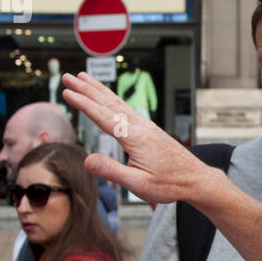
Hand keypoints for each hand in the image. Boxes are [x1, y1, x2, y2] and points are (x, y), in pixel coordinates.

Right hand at [62, 72, 209, 204]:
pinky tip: (106, 96)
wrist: (196, 179)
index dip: (83, 104)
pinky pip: (126, 108)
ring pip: (117, 102)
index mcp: (135, 138)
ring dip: (98, 89)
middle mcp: (140, 126)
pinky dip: (112, 98)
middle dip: (86, 89)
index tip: (66, 92)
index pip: (103, 117)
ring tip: (83, 78)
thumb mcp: (138, 184)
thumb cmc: (169, 184)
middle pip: (108, 103)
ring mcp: (146, 125)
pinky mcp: (149, 128)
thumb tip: (87, 160)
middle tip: (67, 76)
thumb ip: (112, 171)